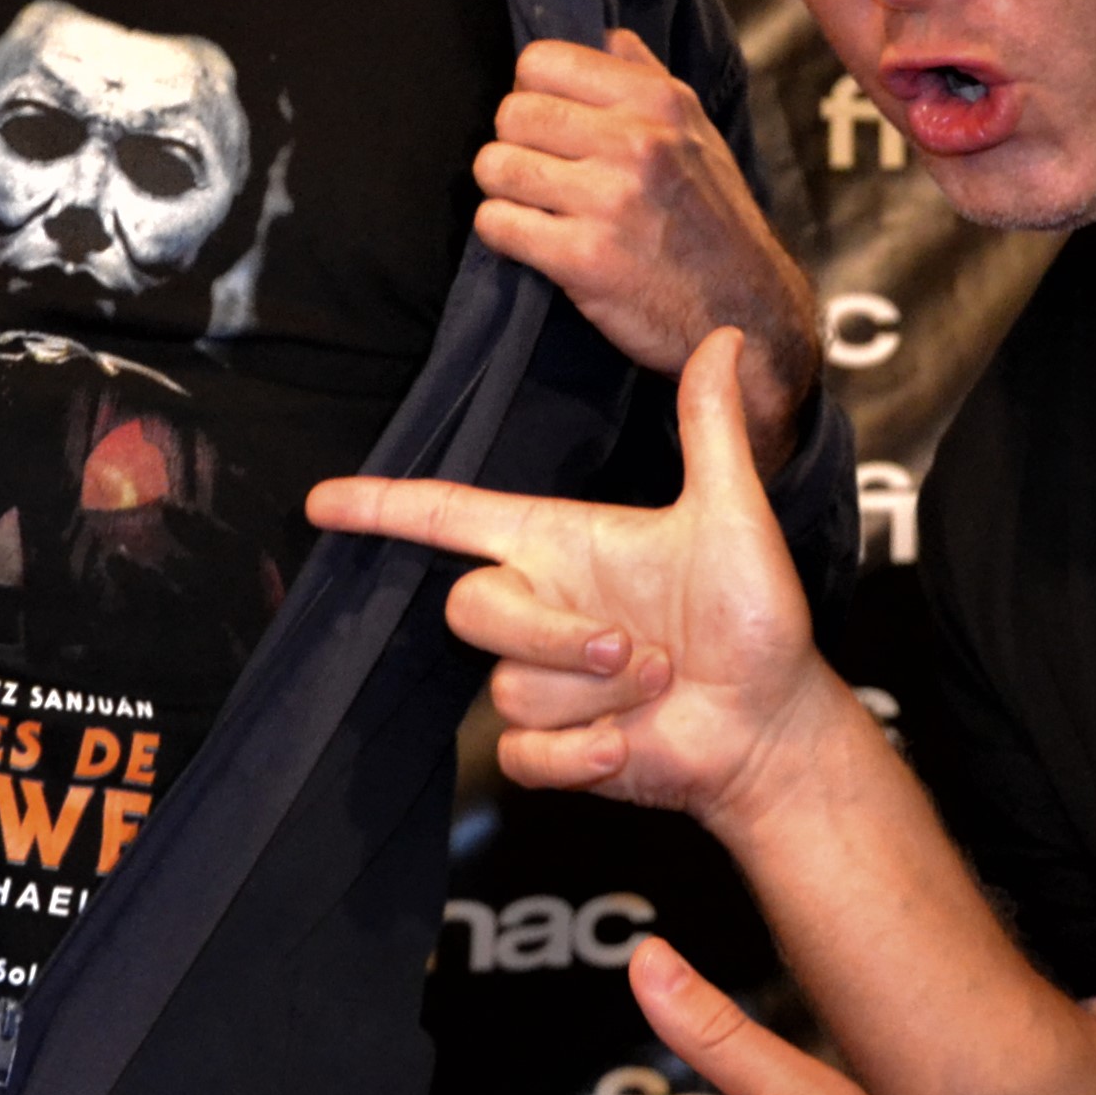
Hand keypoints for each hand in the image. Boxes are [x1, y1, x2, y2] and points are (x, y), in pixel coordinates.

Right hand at [308, 330, 847, 822]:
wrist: (773, 724)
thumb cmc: (754, 619)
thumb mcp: (733, 517)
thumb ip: (711, 430)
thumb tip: (725, 340)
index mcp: (561, 544)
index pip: (452, 516)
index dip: (385, 506)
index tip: (323, 501)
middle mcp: (541, 606)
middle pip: (472, 608)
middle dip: (554, 635)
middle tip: (641, 652)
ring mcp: (542, 680)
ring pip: (509, 686)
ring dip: (597, 697)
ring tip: (660, 687)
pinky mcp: (552, 747)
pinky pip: (521, 751)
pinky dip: (580, 754)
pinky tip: (630, 745)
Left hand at [475, 31, 819, 454]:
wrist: (745, 315)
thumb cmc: (712, 221)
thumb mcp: (698, 132)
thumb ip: (646, 77)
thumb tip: (600, 33)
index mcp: (660, 101)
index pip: (539, 60)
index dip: (533, 92)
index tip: (549, 123)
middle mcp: (638, 142)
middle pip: (510, 113)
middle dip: (515, 144)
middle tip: (541, 172)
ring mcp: (610, 200)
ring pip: (494, 166)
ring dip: (504, 190)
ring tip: (536, 206)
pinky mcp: (584, 258)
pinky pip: (496, 223)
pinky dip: (503, 234)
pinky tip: (534, 242)